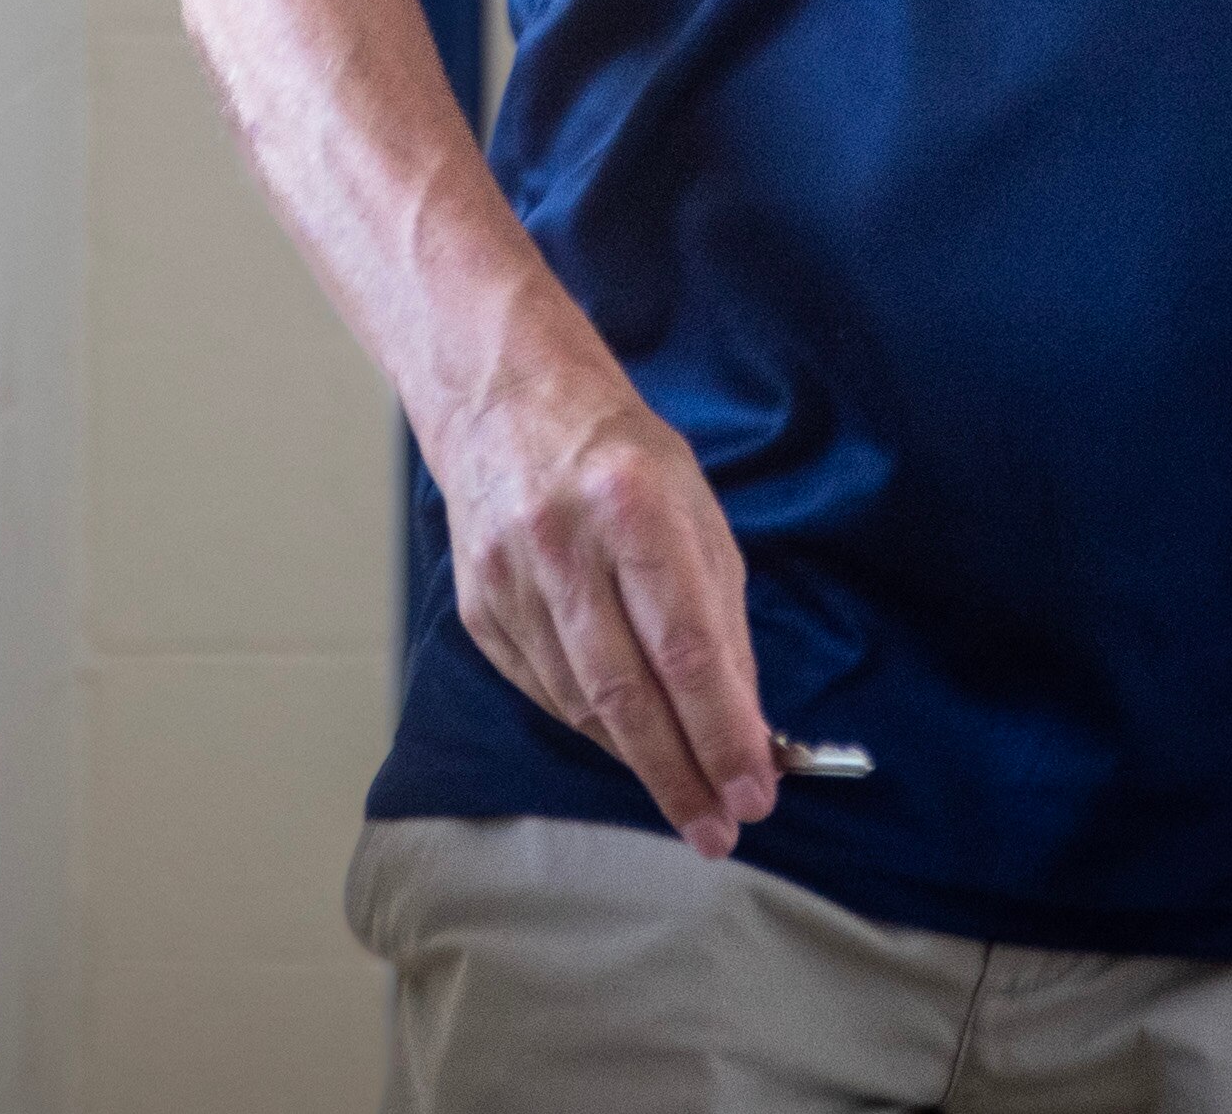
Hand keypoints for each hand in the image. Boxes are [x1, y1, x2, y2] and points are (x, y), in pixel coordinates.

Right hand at [434, 356, 778, 854]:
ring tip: (686, 796)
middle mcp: (562, 544)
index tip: (754, 792)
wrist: (506, 401)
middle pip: (624, 692)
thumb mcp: (697, 514)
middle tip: (718, 829)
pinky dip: (591, 726)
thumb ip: (721, 620)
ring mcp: (508, 578)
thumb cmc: (622, 456)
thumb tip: (746, 727)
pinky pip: (543, 691)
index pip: (684, 648)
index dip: (721, 732)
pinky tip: (627, 743)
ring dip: (638, 759)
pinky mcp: (478, 606)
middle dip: (679, 774)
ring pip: (579, 703)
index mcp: (633, 508)